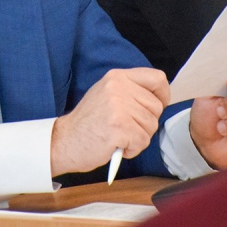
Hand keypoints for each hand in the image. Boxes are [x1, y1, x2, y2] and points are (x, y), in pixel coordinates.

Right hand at [50, 68, 168, 176]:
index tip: (157, 106)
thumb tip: (158, 98)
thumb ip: (130, 91)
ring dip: (138, 138)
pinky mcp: (119, 127)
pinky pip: (142, 142)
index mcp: (117, 77)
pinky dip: (132, 149)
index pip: (157, 78)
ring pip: (151, 126)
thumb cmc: (87, 123)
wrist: (63, 141)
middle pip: (156, 107)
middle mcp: (119, 87)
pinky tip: (116, 146)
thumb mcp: (107, 94)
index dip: (162, 95)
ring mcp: (119, 107)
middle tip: (125, 128)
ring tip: (118, 137)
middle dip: (145, 124)